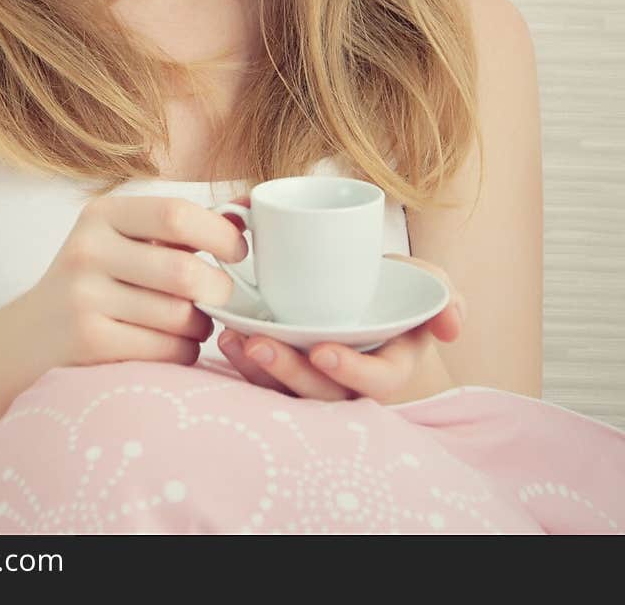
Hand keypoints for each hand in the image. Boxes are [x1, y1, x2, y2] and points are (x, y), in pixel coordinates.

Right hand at [4, 193, 249, 378]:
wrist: (27, 339)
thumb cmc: (94, 282)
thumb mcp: (119, 240)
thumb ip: (175, 228)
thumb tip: (248, 212)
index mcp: (103, 214)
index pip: (177, 214)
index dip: (220, 234)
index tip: (237, 252)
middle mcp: (88, 250)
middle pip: (184, 271)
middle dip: (219, 289)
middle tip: (220, 296)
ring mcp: (84, 298)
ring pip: (180, 316)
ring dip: (201, 326)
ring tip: (191, 323)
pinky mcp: (89, 343)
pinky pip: (166, 350)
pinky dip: (183, 352)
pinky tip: (171, 346)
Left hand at [216, 199, 464, 401]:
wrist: (366, 284)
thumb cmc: (398, 289)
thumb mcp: (427, 285)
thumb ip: (444, 297)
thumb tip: (450, 325)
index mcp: (390, 365)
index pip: (376, 382)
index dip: (351, 371)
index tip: (323, 351)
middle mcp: (350, 382)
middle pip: (320, 393)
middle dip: (288, 373)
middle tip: (259, 343)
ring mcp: (316, 379)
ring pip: (286, 392)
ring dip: (257, 371)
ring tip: (235, 340)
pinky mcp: (287, 371)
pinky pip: (262, 381)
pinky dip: (241, 364)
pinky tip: (226, 335)